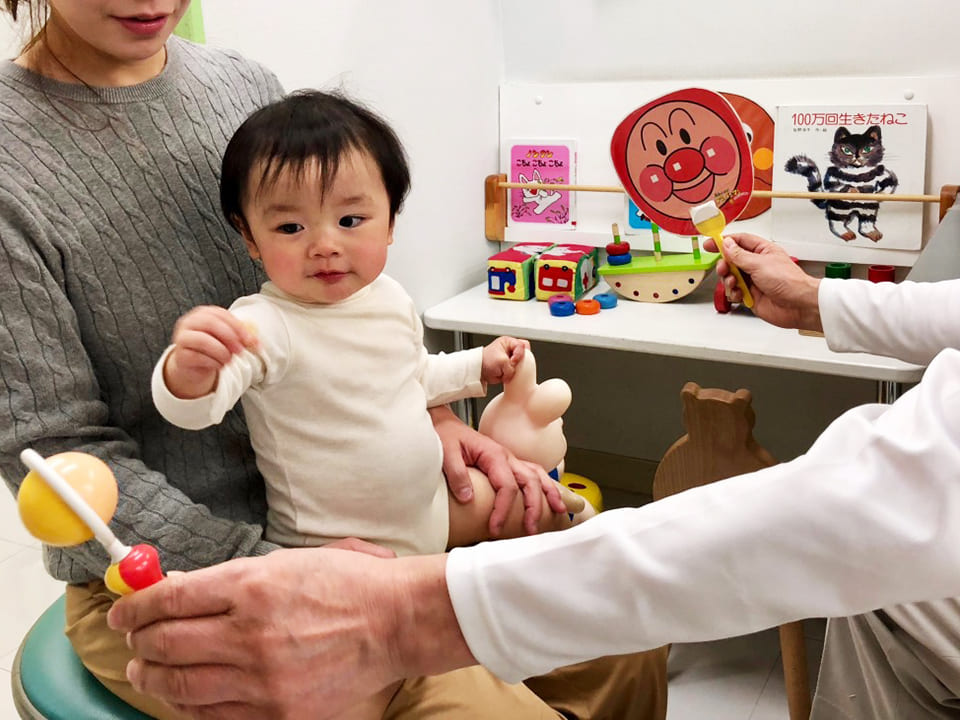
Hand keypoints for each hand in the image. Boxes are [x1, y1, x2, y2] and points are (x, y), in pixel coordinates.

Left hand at [106, 548, 468, 719]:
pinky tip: (184, 695)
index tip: (124, 611)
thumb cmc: (345, 584)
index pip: (170, 599)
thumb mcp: (283, 563)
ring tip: (147, 670)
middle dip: (139, 641)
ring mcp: (264, 679)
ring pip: (181, 686)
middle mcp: (251, 634)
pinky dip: (188, 706)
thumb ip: (227, 581)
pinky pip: (214, 716)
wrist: (393, 622)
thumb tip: (177, 591)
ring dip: (154, 676)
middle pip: (167, 642)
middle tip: (133, 640)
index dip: (136, 606)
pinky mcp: (279, 712)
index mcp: (253, 586)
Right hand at [165, 306, 258, 398]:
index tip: (250, 340)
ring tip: (229, 360)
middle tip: (241, 350)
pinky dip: (213, 362)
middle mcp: (189, 322)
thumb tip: (256, 342)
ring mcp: (182, 338)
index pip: (220, 314)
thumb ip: (241, 337)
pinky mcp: (180, 355)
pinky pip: (198, 357)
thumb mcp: (227, 340)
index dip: (237, 326)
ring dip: (221, 352)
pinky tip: (218, 365)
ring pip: (203, 341)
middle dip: (229, 337)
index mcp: (203, 313)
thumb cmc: (213, 348)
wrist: (193, 366)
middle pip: (210, 323)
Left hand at [430, 405, 566, 535]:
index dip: (504, 509)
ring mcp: (509, 460)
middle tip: (530, 530)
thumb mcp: (446, 452)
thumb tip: (468, 498)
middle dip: (534, 507)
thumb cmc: (446, 436)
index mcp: (493, 454)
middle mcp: (506, 457)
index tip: (495, 528)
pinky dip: (544, 486)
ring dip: (549, 494)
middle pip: (530, 482)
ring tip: (558, 513)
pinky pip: (531, 474)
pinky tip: (550, 499)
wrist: (444, 424)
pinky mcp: (507, 464)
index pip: (507, 486)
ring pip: (537, 476)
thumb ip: (457, 474)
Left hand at [481, 336, 528, 384]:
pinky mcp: (511, 367)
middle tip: (512, 366)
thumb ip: (511, 366)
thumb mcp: (501, 361)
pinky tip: (507, 374)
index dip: (519, 354)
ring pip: (522, 364)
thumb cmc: (486, 361)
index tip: (512, 361)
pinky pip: (518, 371)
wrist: (480, 371)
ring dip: (517, 369)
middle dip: (520, 361)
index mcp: (508, 342)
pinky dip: (514, 374)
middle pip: (525, 354)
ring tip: (508, 371)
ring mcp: (512, 359)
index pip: (522, 345)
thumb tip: (514, 372)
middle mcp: (511, 349)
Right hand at [704, 233, 822, 331]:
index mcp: (762, 251)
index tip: (710, 243)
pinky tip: (739, 294)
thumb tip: (727, 245)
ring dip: (728, 280)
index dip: (724, 241)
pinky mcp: (751, 295)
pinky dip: (733, 293)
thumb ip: (739, 255)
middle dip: (724, 264)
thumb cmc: (789, 282)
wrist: (798, 305)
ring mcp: (753, 281)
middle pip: (731, 260)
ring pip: (730, 277)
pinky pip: (734, 292)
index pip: (739, 241)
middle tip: (723, 268)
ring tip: (734, 283)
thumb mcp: (759, 264)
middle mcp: (757, 265)